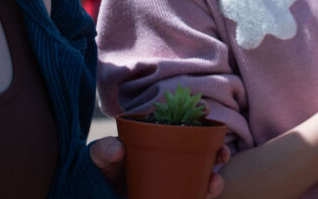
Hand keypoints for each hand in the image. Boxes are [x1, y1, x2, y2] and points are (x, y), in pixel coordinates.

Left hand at [89, 136, 230, 196]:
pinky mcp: (169, 197)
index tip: (213, 125)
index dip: (200, 126)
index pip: (183, 131)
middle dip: (217, 154)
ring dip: (213, 181)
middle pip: (200, 155)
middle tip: (222, 154)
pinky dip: (200, 196)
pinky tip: (202, 195)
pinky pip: (189, 197)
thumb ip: (104, 150)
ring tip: (214, 182)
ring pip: (199, 179)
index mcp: (155, 141)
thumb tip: (118, 149)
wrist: (95, 191)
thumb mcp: (98, 157)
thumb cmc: (99, 168)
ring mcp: (170, 181)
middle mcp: (168, 160)